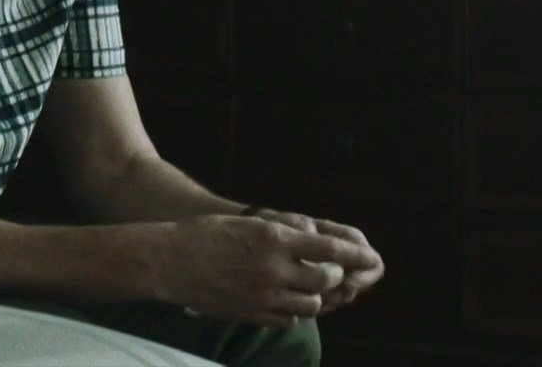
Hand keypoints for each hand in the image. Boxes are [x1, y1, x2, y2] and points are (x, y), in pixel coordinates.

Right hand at [152, 214, 381, 327]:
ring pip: (311, 305)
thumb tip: (313, 237)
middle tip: (330, 272)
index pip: (331, 250)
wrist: (168, 261)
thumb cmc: (204, 234)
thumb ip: (282, 232)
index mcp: (273, 238)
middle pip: (326, 281)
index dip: (357, 255)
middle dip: (335, 277)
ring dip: (316, 297)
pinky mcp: (252, 314)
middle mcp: (273, 268)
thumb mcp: (247, 223)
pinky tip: (285, 302)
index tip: (373, 258)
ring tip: (306, 288)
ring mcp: (263, 295)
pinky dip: (294, 312)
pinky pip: (288, 320)